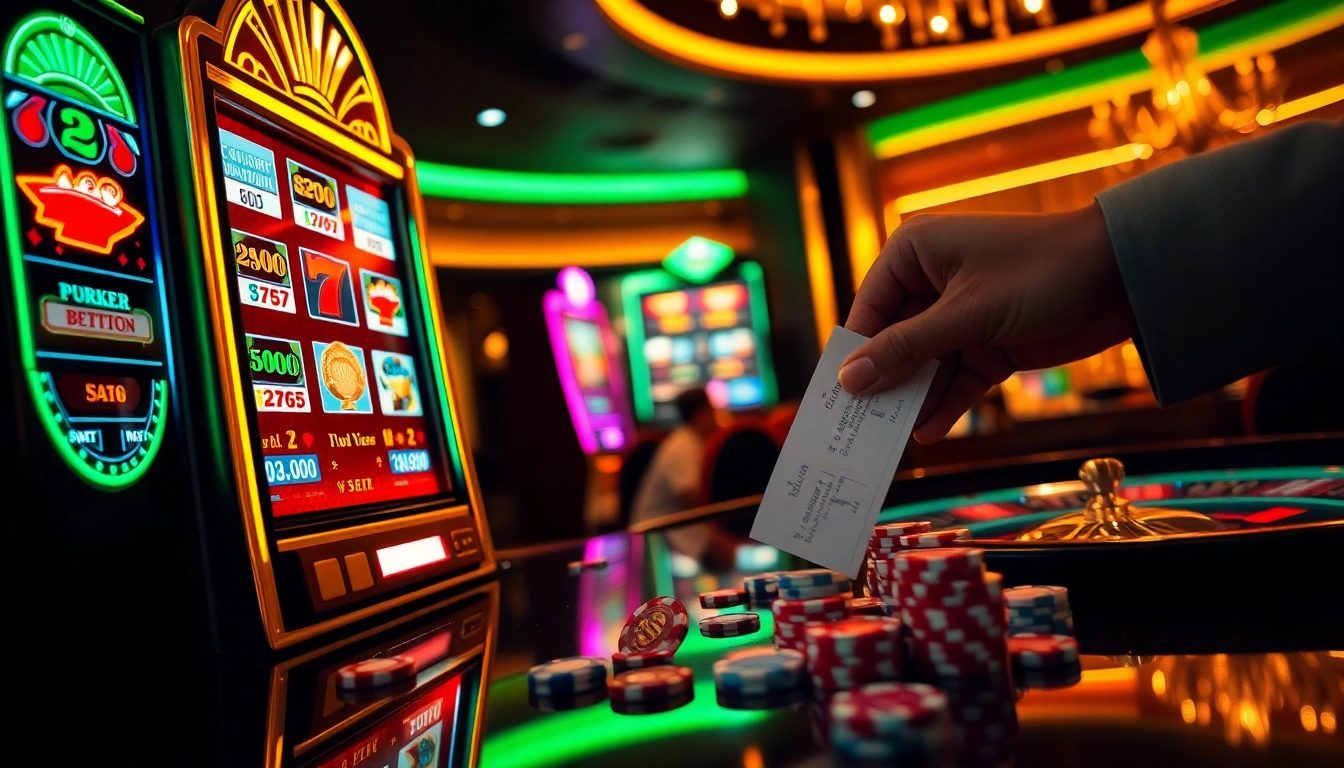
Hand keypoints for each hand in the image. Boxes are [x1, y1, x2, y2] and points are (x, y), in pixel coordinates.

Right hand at [839, 204, 1133, 443]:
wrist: (1124, 277)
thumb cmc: (1040, 274)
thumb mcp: (965, 316)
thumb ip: (904, 350)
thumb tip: (849, 380)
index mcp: (915, 253)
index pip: (868, 309)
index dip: (853, 354)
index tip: (836, 399)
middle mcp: (932, 281)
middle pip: (893, 341)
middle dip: (883, 383)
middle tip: (859, 428)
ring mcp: (962, 315)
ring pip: (925, 365)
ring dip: (913, 399)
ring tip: (889, 439)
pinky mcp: (990, 343)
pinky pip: (956, 378)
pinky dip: (946, 404)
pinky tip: (929, 432)